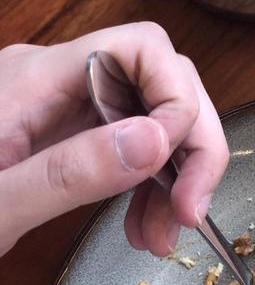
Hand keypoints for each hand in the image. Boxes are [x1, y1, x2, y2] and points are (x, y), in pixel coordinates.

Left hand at [0, 23, 228, 257]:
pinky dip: (147, 183)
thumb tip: (159, 137)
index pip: (140, 48)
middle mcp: (54, 79)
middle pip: (159, 79)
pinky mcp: (60, 133)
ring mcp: (59, 104)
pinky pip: (125, 142)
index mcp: (33, 79)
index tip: (182, 175)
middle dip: (189, 144)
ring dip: (174, 173)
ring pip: (150, 115)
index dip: (179, 100)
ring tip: (163, 236)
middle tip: (191, 213)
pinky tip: (142, 225)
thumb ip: (68, 173)